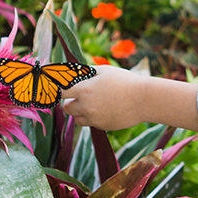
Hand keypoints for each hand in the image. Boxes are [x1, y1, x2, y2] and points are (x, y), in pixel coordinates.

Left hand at [61, 66, 197, 132]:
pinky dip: (92, 118)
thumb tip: (72, 73)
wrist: (144, 99)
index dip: (55, 90)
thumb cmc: (125, 81)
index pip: (59, 92)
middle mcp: (86, 106)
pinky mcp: (102, 126)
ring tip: (92, 103)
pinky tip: (103, 109)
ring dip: (79, 112)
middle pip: (66, 108)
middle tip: (78, 96)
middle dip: (70, 102)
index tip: (54, 89)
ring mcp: (94, 119)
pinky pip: (90, 123)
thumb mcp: (104, 71)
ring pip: (76, 119)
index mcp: (84, 90)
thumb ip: (86, 73)